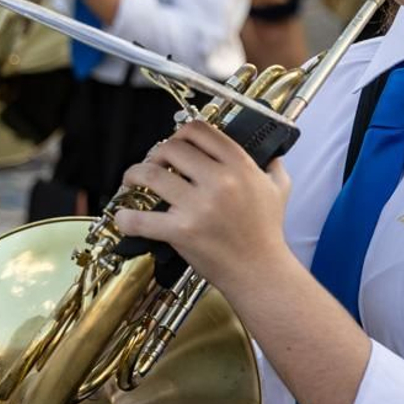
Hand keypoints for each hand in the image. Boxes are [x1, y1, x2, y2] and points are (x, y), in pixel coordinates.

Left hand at [113, 122, 293, 296]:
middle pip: (171, 148)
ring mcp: (199, 206)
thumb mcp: (279, 190)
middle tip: (153, 164)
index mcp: (240, 166)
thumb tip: (271, 151)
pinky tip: (124, 216)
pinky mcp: (182, 231)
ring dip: (134, 174)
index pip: (200, 131)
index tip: (174, 143)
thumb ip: (273, 166)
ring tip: (132, 180)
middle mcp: (219, 181)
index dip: (180, 133)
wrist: (261, 271)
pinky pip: (141, 219)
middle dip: (156, 154)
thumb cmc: (267, 232)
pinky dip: (126, 217)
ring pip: (151, 175)